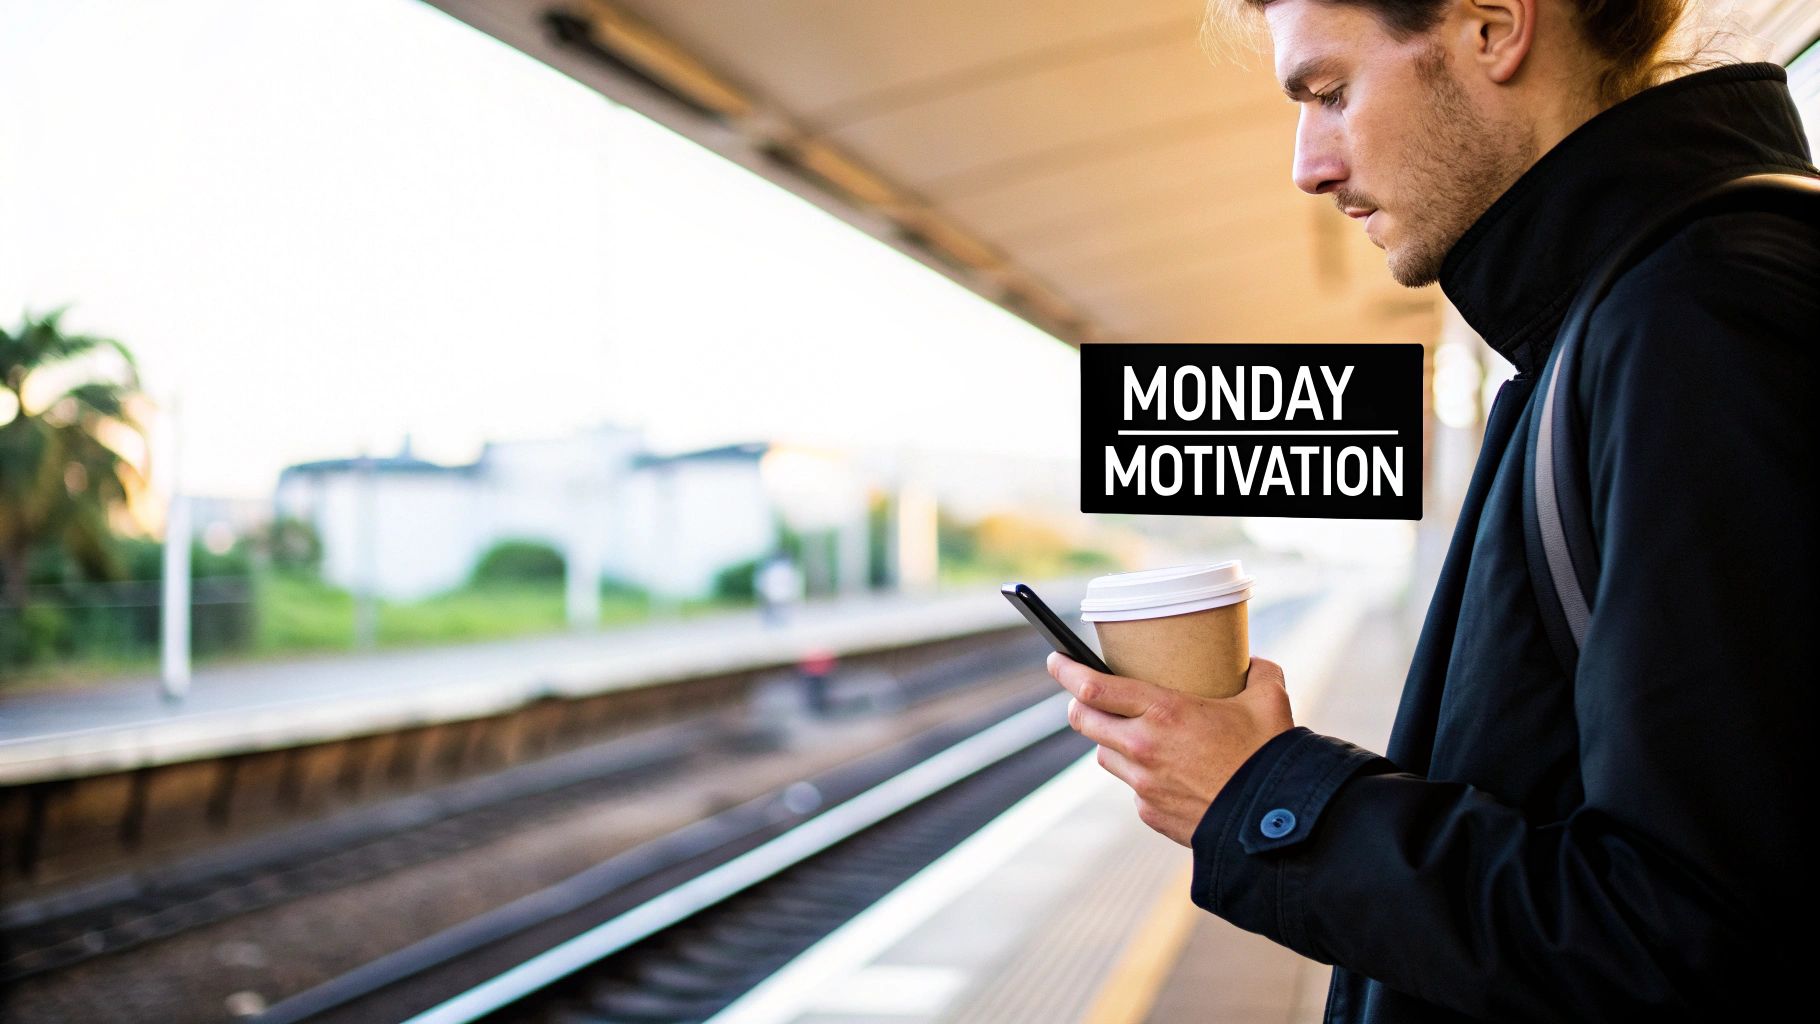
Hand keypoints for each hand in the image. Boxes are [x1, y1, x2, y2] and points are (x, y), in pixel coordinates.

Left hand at [1047, 651, 1294, 846]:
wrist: (1274, 824)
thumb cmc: (1270, 758)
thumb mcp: (1269, 701)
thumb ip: (1258, 672)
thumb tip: (1252, 662)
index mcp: (1164, 712)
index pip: (1092, 687)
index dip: (1066, 670)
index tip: (1056, 659)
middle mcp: (1143, 747)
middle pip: (1083, 719)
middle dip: (1078, 703)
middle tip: (1085, 694)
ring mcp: (1143, 784)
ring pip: (1104, 754)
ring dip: (1110, 740)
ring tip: (1134, 733)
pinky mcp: (1149, 813)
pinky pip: (1131, 787)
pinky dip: (1139, 775)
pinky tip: (1166, 772)